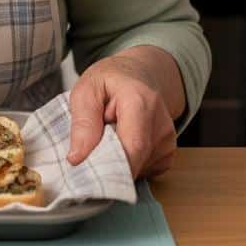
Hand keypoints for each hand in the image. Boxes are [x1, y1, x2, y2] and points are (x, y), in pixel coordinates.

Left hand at [65, 48, 180, 178]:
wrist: (140, 75)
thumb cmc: (111, 80)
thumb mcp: (87, 89)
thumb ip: (83, 121)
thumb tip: (77, 158)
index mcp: (141, 102)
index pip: (132, 147)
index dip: (108, 166)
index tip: (84, 170)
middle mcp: (161, 125)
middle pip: (132, 162)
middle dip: (106, 164)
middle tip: (86, 151)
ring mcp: (168, 142)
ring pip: (135, 169)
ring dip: (115, 162)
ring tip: (107, 137)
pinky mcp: (168, 155)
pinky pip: (142, 170)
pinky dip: (126, 163)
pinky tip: (120, 143)